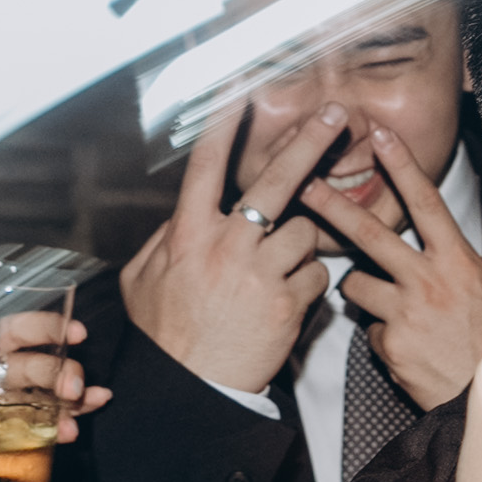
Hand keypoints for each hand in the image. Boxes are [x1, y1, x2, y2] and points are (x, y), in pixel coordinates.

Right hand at [121, 97, 355, 399]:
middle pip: (277, 180)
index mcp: (188, 234)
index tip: (240, 91)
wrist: (190, 390)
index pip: (205, 165)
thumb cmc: (164, 337)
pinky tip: (285, 301)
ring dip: (299, 245)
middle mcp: (227, 245)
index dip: (222, 124)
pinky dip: (307, 284)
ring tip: (277, 271)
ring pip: (305, 233)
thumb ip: (164, 240)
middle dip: (310, 141)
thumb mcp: (143, 281)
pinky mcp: (289, 303)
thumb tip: (182, 214)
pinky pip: (315, 275)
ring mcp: (261, 273)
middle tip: (337, 114)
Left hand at [327, 128, 481, 415]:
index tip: (379, 134)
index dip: (400, 164)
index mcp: (457, 262)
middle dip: (332, 205)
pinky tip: (406, 346)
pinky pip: (370, 330)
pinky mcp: (389, 347)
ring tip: (384, 302)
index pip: (425, 201)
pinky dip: (382, 335)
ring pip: (357, 284)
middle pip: (369, 233)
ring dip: (362, 289)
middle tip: (304, 183)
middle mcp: (428, 282)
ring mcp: (405, 315)